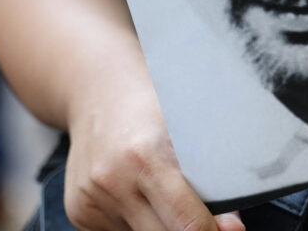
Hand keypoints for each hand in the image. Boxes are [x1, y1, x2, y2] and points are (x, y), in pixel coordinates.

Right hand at [64, 72, 244, 230]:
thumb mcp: (189, 126)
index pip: (187, 222)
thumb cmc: (154, 105)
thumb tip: (229, 227)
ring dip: (160, 225)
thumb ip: (210, 177)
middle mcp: (112, 181)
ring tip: (158, 189)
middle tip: (201, 217)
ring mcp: (91, 199)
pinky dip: (136, 221)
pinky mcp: (78, 211)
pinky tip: (135, 191)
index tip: (229, 229)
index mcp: (145, 156)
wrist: (99, 91)